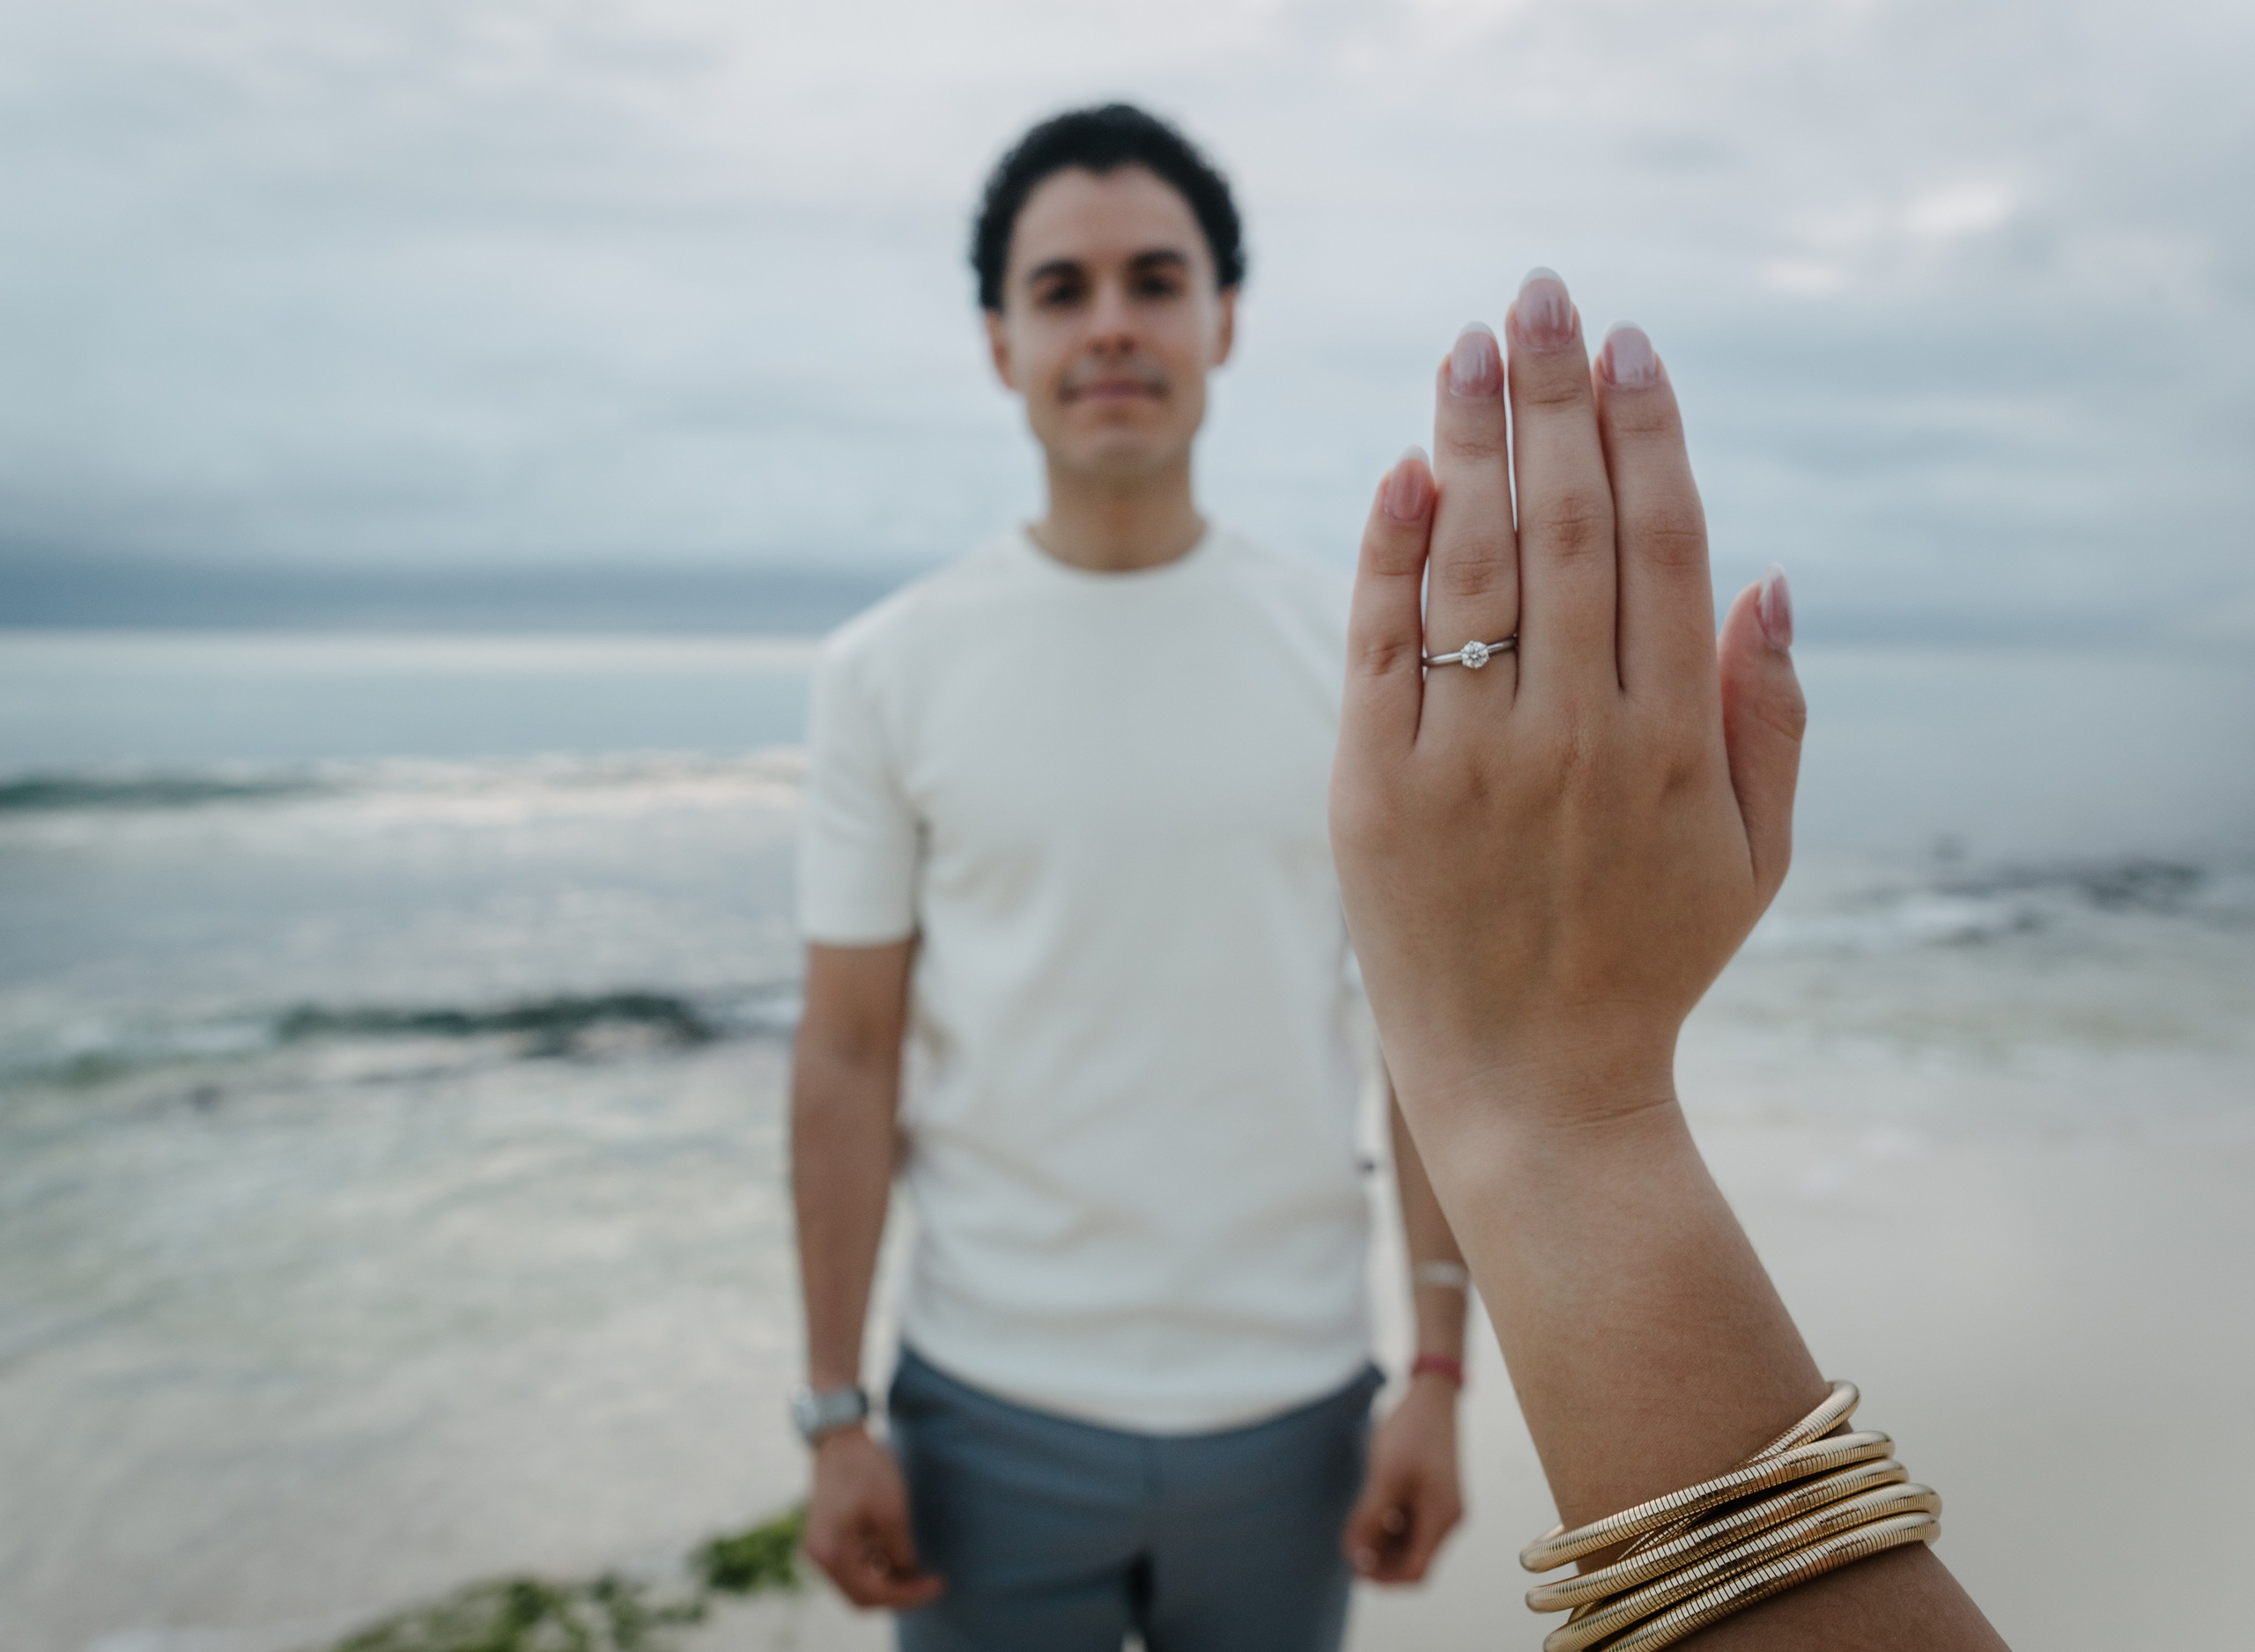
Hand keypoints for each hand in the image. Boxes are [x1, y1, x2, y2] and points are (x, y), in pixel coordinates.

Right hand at [801, 1425, 944, 1610]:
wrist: (840, 1438)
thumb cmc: (865, 1469)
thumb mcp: (892, 1511)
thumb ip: (901, 1551)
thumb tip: (910, 1576)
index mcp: (831, 1554)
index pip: (873, 1594)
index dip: (909, 1594)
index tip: (939, 1584)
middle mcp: (819, 1558)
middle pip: (862, 1598)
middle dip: (898, 1593)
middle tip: (929, 1582)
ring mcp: (819, 1550)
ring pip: (857, 1585)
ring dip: (887, 1582)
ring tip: (916, 1566)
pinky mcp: (826, 1540)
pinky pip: (852, 1568)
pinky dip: (876, 1568)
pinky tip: (897, 1553)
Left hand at [1329, 272, 1805, 1132]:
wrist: (1531, 1084)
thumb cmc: (1651, 959)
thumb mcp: (1757, 854)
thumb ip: (1772, 713)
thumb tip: (1773, 572)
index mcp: (1675, 741)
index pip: (1665, 543)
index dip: (1649, 431)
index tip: (1632, 344)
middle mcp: (1574, 736)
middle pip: (1568, 526)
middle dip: (1556, 394)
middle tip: (1544, 291)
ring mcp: (1467, 761)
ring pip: (1470, 566)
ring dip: (1472, 440)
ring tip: (1472, 343)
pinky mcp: (1374, 790)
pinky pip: (1379, 646)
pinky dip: (1390, 551)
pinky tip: (1408, 466)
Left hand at [1342, 1376, 1464, 1582]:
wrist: (1431, 1396)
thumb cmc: (1411, 1431)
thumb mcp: (1386, 1475)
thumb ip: (1370, 1517)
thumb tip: (1353, 1554)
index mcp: (1442, 1518)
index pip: (1416, 1571)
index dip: (1384, 1578)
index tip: (1353, 1569)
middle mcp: (1448, 1518)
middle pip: (1414, 1560)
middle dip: (1380, 1560)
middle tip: (1348, 1547)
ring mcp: (1442, 1506)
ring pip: (1411, 1543)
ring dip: (1383, 1543)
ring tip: (1355, 1526)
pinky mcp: (1434, 1494)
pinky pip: (1411, 1523)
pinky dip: (1389, 1525)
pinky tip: (1369, 1510)